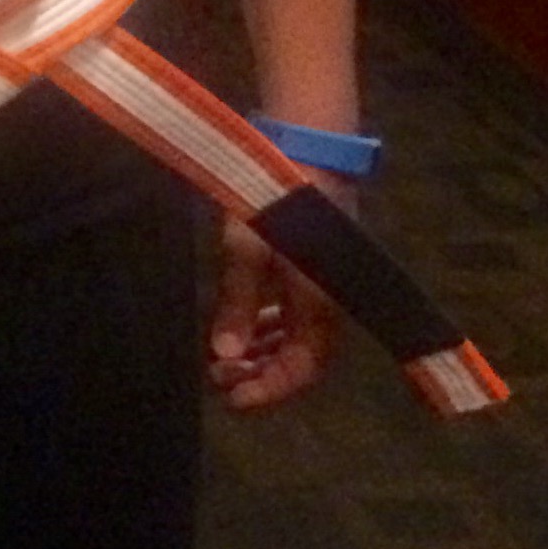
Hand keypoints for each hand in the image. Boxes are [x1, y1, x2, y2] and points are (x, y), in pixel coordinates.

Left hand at [207, 210, 340, 409]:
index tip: (231, 400)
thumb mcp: (248, 249)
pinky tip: (243, 327)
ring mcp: (322, 284)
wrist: (306, 148)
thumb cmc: (275, 199)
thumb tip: (224, 357)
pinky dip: (268, 324)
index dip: (268, 390)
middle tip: (218, 380)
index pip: (302, 368)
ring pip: (296, 335)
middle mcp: (329, 303)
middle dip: (261, 374)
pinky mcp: (312, 266)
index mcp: (322, 305)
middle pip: (301, 358)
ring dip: (262, 350)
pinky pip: (293, 310)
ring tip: (223, 359)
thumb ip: (237, 303)